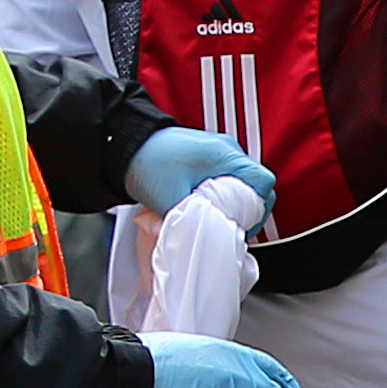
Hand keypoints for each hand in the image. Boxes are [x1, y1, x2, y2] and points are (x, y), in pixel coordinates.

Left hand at [128, 126, 275, 216]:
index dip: (259, 209)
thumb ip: (194, 222)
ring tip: (218, 219)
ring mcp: (218, 154)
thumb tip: (209, 240)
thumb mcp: (171, 199)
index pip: (263, 183)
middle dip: (249, 211)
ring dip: (235, 206)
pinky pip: (228, 183)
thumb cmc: (145, 163)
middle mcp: (226, 151)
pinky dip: (224, 198)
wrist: (123, 146)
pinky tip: (208, 209)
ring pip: (243, 186)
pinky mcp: (208, 161)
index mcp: (224, 155)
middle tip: (231, 227)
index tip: (243, 225)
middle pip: (257, 186)